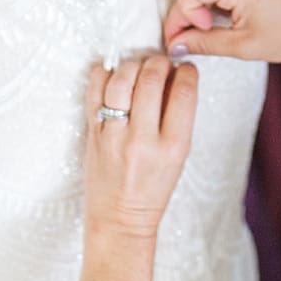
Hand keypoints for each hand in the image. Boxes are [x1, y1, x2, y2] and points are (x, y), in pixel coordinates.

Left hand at [81, 55, 198, 240]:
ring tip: (139, 67)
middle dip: (159, 63)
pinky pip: (94, 92)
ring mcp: (114, 136)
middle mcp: (142, 140)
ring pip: (121, 81)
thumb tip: (177, 76)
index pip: (184, 94)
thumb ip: (178, 119)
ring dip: (132, 65)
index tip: (186, 69)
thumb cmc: (153, 188)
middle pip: (151, 80)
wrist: (120, 218)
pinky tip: (113, 74)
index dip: (187, 73)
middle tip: (161, 64)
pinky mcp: (92, 134)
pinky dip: (104, 75)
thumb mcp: (178, 157)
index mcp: (173, 148)